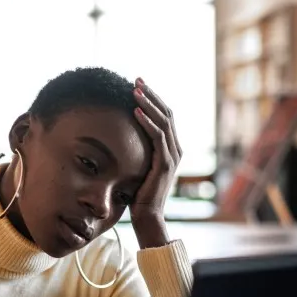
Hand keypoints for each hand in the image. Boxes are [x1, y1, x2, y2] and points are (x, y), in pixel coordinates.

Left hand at [130, 78, 181, 248]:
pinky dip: (147, 123)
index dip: (153, 99)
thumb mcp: (137, 166)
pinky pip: (157, 138)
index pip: (165, 117)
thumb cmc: (138, 194)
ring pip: (164, 122)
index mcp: (171, 148)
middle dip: (151, 95)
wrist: (147, 217)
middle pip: (167, 114)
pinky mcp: (165, 164)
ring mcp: (172, 156)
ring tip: (135, 90)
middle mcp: (175, 149)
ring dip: (149, 104)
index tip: (138, 85)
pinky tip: (136, 112)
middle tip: (136, 79)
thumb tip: (120, 136)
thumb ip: (137, 152)